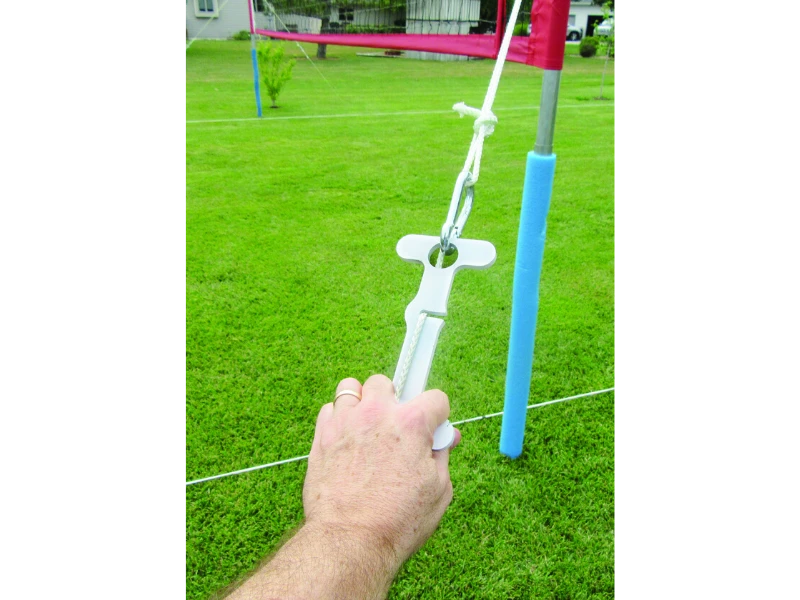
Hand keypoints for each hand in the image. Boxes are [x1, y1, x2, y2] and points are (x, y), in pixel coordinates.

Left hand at [303, 374, 460, 565]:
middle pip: (386, 383)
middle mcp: (377, 414)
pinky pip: (330, 409)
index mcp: (412, 424)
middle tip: (395, 428)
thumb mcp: (438, 490)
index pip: (434, 397)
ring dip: (362, 402)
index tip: (431, 428)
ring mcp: (346, 421)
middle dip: (394, 401)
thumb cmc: (398, 521)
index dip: (437, 415)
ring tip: (367, 427)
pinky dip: (339, 419)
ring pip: (352, 388)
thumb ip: (442, 455)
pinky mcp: (322, 435)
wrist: (350, 541)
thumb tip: (444, 439)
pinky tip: (347, 440)